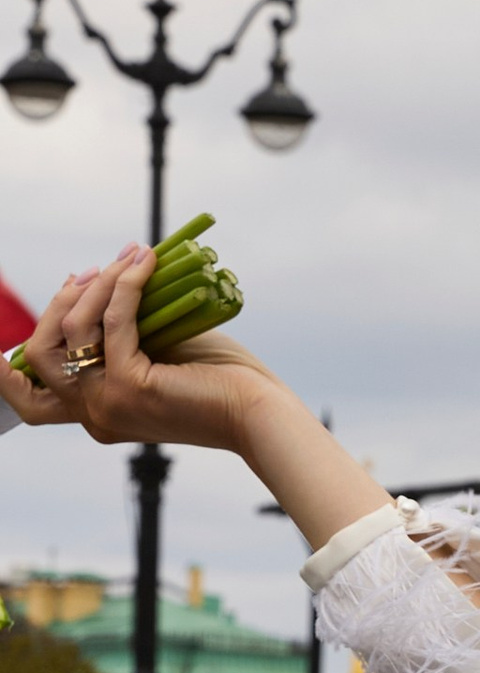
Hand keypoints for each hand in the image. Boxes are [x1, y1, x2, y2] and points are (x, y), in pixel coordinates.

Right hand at [0, 250, 276, 450]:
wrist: (261, 413)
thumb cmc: (222, 383)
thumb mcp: (158, 355)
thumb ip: (124, 333)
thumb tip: (104, 282)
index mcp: (98, 414)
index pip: (31, 400)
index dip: (5, 373)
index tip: (2, 343)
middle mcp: (96, 415)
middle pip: (38, 358)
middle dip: (56, 308)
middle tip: (89, 275)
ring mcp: (110, 403)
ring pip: (72, 333)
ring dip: (97, 285)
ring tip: (130, 257)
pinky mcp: (132, 386)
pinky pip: (112, 322)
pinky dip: (125, 284)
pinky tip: (144, 262)